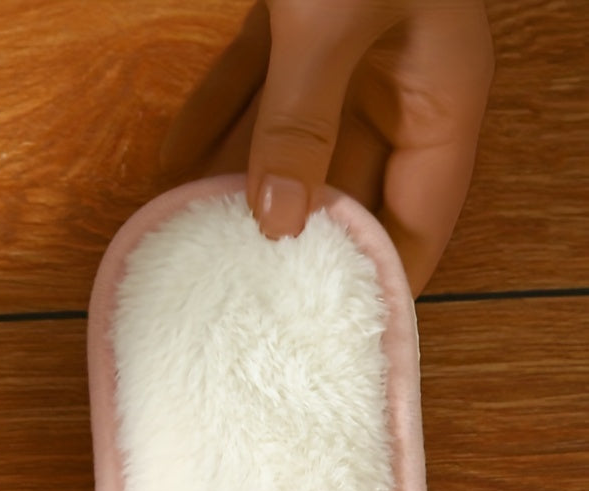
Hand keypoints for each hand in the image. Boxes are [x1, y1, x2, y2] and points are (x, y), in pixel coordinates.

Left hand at [160, 1, 493, 295]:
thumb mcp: (337, 24)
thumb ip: (303, 120)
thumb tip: (276, 220)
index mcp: (439, 95)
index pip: (415, 220)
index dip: (374, 279)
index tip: (326, 338)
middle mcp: (396, 80)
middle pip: (340, 190)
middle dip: (285, 240)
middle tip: (235, 300)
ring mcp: (345, 49)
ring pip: (284, 143)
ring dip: (234, 189)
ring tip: (187, 248)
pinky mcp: (294, 13)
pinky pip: (250, 85)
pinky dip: (212, 123)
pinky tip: (172, 169)